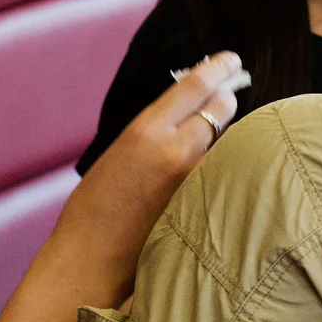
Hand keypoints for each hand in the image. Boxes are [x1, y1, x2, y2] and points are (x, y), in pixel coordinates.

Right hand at [54, 52, 248, 284]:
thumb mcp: (118, 154)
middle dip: (225, 102)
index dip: (218, 69)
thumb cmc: (94, 209)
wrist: (90, 261)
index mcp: (146, 132)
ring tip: (211, 144)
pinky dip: (222, 168)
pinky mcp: (205, 206)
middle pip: (222, 110)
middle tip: (226, 97)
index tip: (230, 60)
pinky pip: (223, 174)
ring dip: (224, 138)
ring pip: (226, 143)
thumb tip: (187, 116)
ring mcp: (195, 181)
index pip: (196, 87)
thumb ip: (153, 133)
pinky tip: (214, 176)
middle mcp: (176, 151)